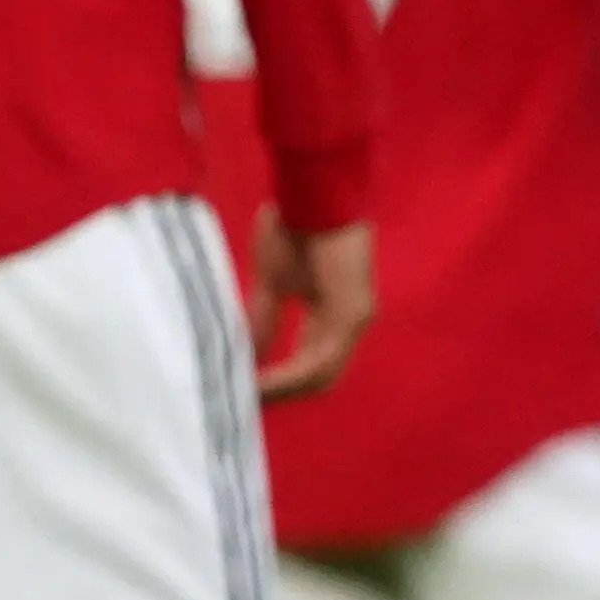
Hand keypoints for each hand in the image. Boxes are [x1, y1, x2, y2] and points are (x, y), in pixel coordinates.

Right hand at [251, 211, 374, 400]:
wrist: (313, 194)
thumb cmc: (294, 226)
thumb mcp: (270, 281)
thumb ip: (263, 318)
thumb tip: (246, 351)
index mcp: (332, 315)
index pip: (309, 362)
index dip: (278, 380)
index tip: (245, 391)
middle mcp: (349, 324)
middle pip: (319, 377)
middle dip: (281, 394)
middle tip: (245, 405)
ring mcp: (355, 322)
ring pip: (320, 375)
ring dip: (282, 390)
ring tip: (246, 398)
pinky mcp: (351, 315)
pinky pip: (320, 359)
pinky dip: (288, 375)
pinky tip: (261, 381)